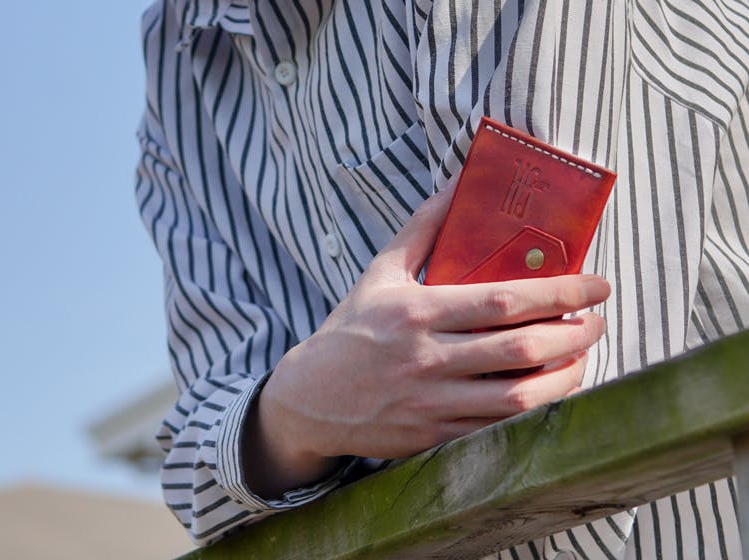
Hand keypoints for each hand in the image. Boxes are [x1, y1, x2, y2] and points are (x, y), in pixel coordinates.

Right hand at [245, 186, 609, 495]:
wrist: (310, 398)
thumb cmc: (351, 329)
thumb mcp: (380, 271)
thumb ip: (424, 227)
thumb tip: (459, 181)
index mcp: (417, 313)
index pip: (503, 301)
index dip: (559, 292)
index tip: (595, 284)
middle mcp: (427, 358)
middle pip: (521, 348)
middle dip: (575, 333)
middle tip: (598, 320)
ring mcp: (432, 402)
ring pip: (519, 396)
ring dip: (565, 375)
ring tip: (583, 354)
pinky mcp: (435, 436)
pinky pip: (499, 427)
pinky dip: (535, 409)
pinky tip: (551, 388)